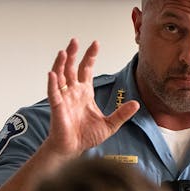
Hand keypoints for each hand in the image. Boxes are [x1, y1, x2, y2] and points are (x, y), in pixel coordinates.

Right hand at [43, 38, 139, 158]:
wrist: (73, 149)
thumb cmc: (86, 137)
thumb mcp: (110, 124)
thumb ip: (122, 114)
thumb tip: (136, 104)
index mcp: (85, 93)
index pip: (86, 69)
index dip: (90, 56)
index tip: (95, 44)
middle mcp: (73, 92)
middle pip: (71, 68)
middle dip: (72, 54)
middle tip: (74, 41)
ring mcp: (64, 98)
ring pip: (60, 76)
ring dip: (61, 64)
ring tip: (63, 52)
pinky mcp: (57, 107)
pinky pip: (54, 93)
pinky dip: (52, 83)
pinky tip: (53, 73)